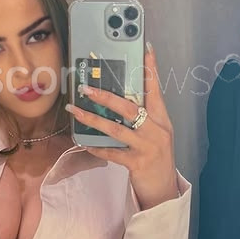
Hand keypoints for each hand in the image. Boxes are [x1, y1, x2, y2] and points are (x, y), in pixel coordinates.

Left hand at [65, 42, 178, 209]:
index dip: (150, 69)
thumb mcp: (155, 134)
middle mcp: (156, 130)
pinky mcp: (138, 163)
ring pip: (116, 128)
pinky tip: (84, 143)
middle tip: (86, 87)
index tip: (146, 49)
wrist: (164, 190)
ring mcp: (148, 147)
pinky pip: (112, 153)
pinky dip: (97, 148)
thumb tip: (117, 101)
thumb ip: (141, 117)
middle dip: (105, 96)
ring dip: (93, 118)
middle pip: (129, 106)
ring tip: (75, 110)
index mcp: (161, 119)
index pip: (155, 89)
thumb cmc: (156, 158)